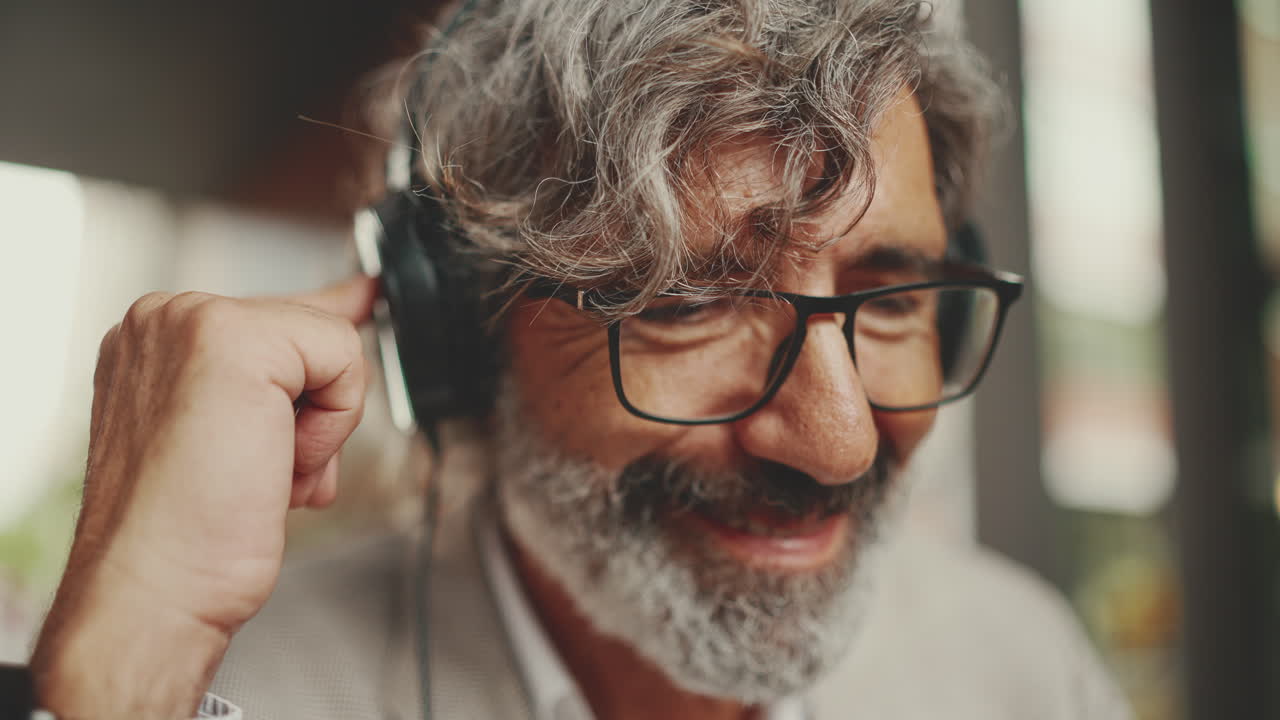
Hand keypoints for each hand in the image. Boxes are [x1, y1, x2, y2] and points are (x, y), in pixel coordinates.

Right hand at [30, 276, 376, 718]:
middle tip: (260, 469)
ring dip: (321, 428)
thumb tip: (360, 299)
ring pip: (332, 344)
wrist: (155, 588)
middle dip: (314, 414)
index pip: (276, 314)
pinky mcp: (230, 337)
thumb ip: (294, 365)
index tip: (356, 320)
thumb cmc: (189, 535)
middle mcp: (165, 318)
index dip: (319, 363)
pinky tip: (276, 462)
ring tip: (260, 472)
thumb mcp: (247, 430)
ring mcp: (190, 319)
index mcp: (157, 338)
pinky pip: (343, 358)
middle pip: (311, 331)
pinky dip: (332, 425)